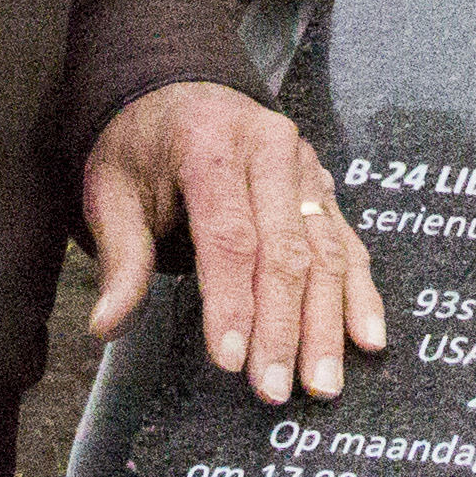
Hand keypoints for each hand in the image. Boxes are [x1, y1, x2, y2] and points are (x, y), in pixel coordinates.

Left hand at [85, 79, 387, 405]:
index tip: (230, 361)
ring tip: (323, 382)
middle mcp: (271, 149)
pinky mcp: (322, 186)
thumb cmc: (141, 145)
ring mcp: (305, 166)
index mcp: (212, 143)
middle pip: (285, 249)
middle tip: (275, 388)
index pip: (230, 234)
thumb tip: (108, 325)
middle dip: (283, 327)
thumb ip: (121, 257)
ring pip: (325, 251)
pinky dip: (359, 293)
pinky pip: (347, 242)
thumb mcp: (111, 188)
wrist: (176, 88)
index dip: (232, 301)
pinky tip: (368, 337)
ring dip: (326, 323)